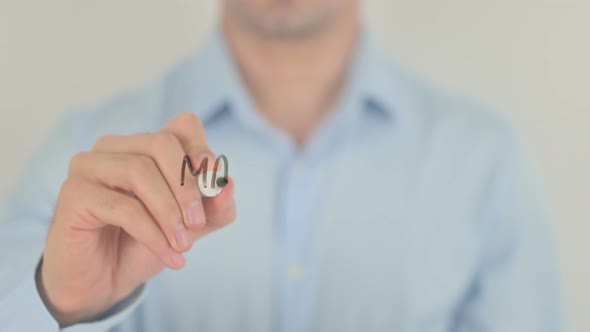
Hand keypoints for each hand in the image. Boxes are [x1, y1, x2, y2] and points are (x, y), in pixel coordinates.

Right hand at [38, 113, 235, 325]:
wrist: (104, 283)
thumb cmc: (144, 245)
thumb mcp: (190, 226)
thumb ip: (213, 207)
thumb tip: (228, 185)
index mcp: (145, 146)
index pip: (182, 126)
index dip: (202, 149)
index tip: (214, 183)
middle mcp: (115, 147)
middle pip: (162, 143)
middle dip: (187, 186)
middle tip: (198, 224)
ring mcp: (89, 166)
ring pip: (140, 171)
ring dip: (169, 213)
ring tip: (184, 245)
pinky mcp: (73, 193)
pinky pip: (123, 207)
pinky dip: (153, 234)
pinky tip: (170, 256)